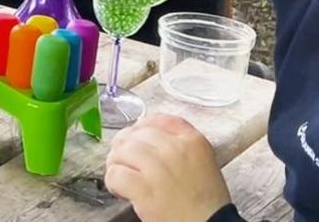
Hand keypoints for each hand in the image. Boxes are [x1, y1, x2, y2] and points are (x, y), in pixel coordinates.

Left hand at [104, 114, 231, 221]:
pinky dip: (113, 182)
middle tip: (123, 162)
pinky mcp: (144, 189)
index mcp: (192, 141)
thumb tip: (145, 132)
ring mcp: (158, 168)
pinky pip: (116, 174)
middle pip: (135, 135)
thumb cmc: (206, 200)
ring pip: (122, 151)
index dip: (140, 128)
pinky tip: (121, 190)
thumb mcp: (202, 161)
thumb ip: (180, 141)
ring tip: (121, 177)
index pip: (157, 120)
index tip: (134, 138)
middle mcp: (175, 149)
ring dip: (116, 164)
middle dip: (124, 147)